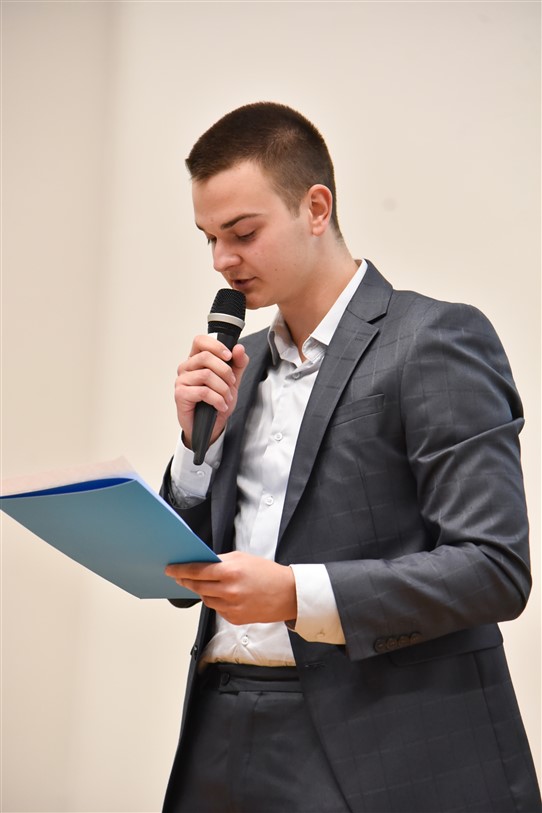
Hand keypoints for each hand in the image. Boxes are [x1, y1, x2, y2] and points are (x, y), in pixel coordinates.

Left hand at [165, 551, 296, 625]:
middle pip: (197, 586)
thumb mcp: (243, 558)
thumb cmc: (267, 573)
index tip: (171, 569)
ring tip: (208, 584)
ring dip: (202, 591)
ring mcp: (231, 607)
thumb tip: (202, 564)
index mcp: (230, 572)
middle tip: (178, 577)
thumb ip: (221, 561)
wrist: (288, 594)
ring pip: (205, 599)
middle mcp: (228, 591)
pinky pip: (217, 609)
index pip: (197, 571)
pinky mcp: (234, 619)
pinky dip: (216, 601)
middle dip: (186, 581)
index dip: (181, 570)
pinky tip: (224, 595)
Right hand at [174, 336, 249, 447]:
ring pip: (206, 375)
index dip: (216, 346)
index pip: (201, 341)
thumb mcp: (233, 381)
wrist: (210, 426)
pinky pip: (203, 391)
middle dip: (225, 371)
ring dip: (223, 388)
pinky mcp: (180, 394)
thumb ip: (238, 363)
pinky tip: (220, 405)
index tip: (229, 356)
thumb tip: (239, 348)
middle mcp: (187, 367)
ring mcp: (182, 380)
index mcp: (197, 359)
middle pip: (206, 357)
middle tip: (231, 383)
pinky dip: (217, 399)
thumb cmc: (216, 402)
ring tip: (226, 398)